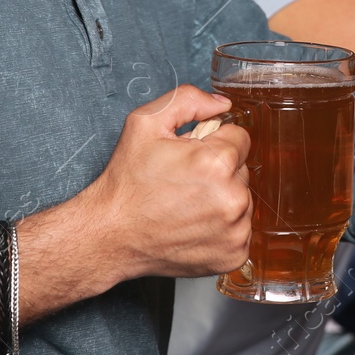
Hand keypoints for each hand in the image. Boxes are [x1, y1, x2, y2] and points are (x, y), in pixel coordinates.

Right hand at [79, 85, 250, 283]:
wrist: (111, 235)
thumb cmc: (127, 182)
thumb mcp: (145, 123)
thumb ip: (188, 100)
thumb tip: (222, 104)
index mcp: (217, 162)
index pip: (240, 137)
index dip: (213, 142)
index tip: (191, 156)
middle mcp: (233, 198)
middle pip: (242, 169)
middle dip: (219, 171)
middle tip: (185, 181)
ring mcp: (236, 231)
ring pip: (243, 199)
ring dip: (222, 199)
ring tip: (187, 205)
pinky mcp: (233, 255)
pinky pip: (240, 229)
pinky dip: (222, 227)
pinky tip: (193, 226)